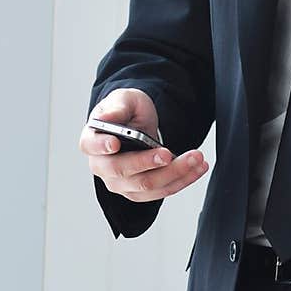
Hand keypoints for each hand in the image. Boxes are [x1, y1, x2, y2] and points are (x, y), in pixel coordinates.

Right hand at [79, 88, 208, 201]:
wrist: (137, 123)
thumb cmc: (125, 110)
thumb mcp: (123, 99)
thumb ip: (117, 107)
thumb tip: (107, 118)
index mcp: (92, 141)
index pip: (92, 146)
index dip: (102, 146)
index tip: (115, 143)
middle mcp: (102, 167)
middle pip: (124, 171)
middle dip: (149, 163)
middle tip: (169, 153)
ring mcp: (120, 183)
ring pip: (147, 186)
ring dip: (175, 173)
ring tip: (196, 158)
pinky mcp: (140, 191)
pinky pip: (162, 191)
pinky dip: (183, 180)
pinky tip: (198, 168)